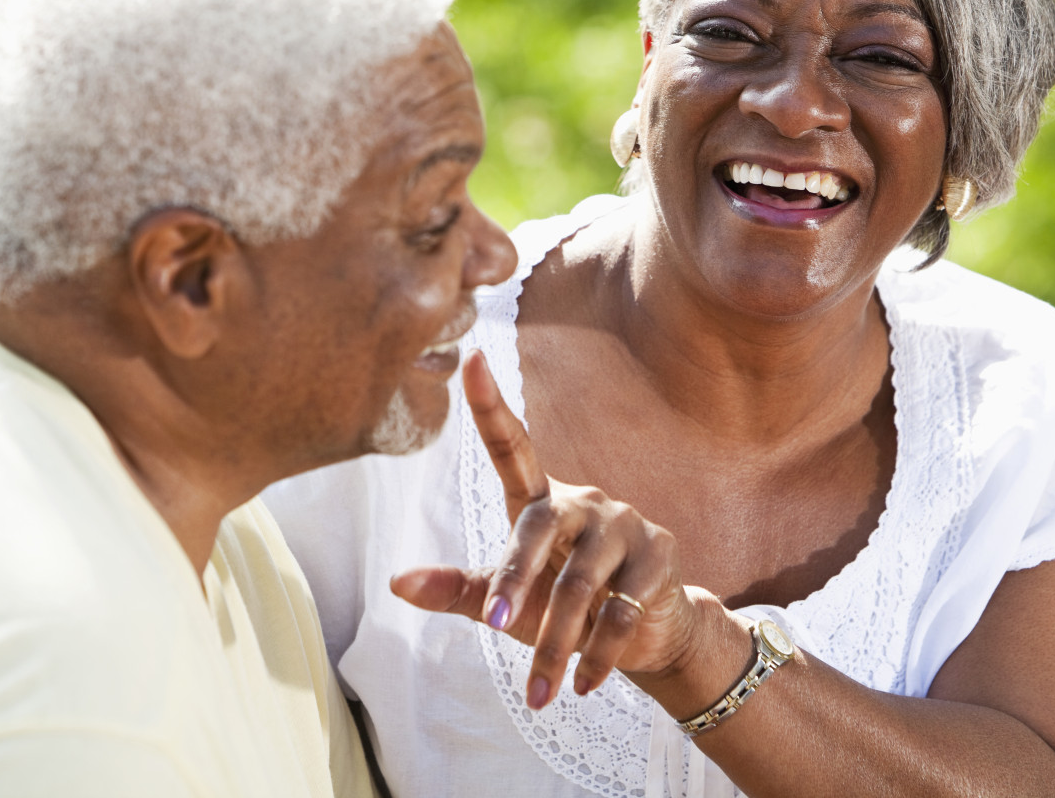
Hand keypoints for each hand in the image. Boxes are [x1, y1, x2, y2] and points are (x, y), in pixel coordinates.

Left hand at [390, 350, 699, 709]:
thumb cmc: (563, 608)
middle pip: (537, 529)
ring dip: (557, 645)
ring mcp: (624, 525)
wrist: (646, 635)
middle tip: (497, 625)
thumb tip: (396, 582)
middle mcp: (583, 501)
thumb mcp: (509, 602)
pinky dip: (598, 655)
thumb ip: (460, 589)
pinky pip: (621, 611)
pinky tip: (584, 685)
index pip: (512, 446)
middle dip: (517, 581)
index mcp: (540, 502)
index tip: (469, 359)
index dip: (490, 404)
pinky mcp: (658, 556)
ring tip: (538, 695)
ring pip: (581, 584)